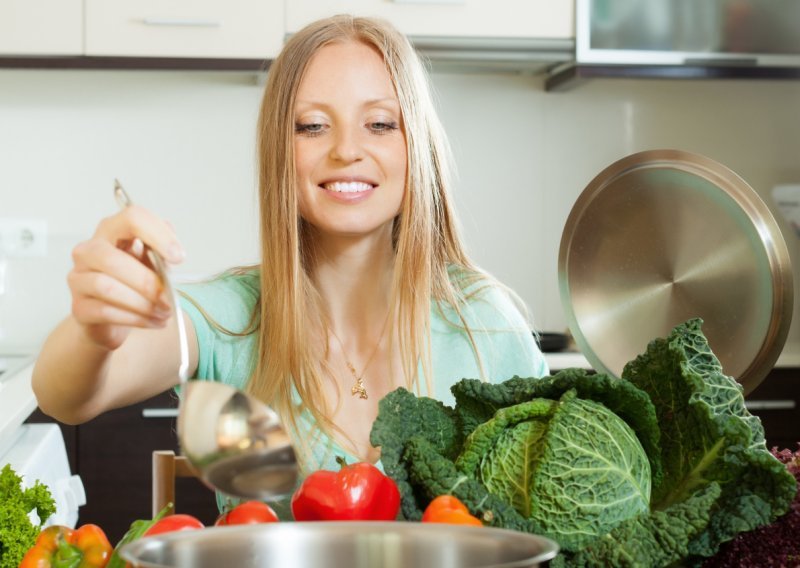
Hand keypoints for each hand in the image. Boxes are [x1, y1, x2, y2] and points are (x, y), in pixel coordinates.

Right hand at [67, 204, 185, 349]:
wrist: (111, 320)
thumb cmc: (133, 285)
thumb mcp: (152, 264)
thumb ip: (160, 254)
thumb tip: (173, 252)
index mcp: (112, 231)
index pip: (132, 218)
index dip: (158, 235)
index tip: (178, 257)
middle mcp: (88, 250)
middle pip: (111, 258)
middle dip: (147, 281)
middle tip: (169, 298)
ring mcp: (78, 278)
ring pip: (106, 287)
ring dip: (143, 303)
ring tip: (164, 312)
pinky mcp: (78, 307)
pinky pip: (105, 311)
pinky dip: (136, 318)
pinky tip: (153, 322)